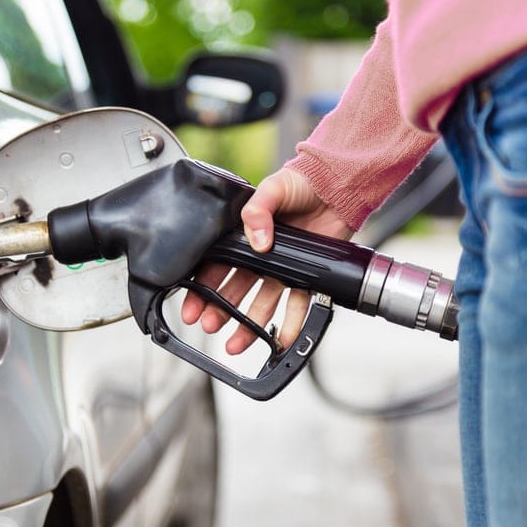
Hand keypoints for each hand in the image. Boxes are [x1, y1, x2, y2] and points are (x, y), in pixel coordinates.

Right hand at [180, 168, 352, 353]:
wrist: (335, 186)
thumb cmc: (300, 182)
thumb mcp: (273, 187)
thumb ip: (257, 210)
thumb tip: (257, 241)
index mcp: (242, 236)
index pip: (215, 267)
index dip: (201, 289)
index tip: (192, 308)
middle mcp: (259, 257)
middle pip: (234, 292)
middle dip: (219, 312)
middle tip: (209, 326)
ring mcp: (282, 269)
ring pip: (260, 304)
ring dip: (247, 326)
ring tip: (235, 344)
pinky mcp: (305, 275)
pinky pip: (296, 305)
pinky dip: (289, 324)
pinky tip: (279, 340)